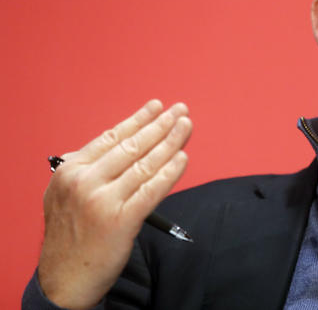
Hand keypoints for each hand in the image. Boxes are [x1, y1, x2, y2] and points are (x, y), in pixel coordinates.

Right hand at [37, 100, 191, 308]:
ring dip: (170, 142)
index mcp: (71, 171)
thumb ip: (85, 170)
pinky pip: (152, 190)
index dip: (137, 120)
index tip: (156, 106)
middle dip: (160, 125)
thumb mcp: (63, 195)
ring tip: (186, 127)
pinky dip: (170, 172)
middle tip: (180, 111)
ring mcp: (103, 201)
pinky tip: (182, 158)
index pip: (111, 137)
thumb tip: (113, 143)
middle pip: (132, 146)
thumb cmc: (70, 235)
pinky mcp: (122, 221)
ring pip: (145, 164)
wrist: (65, 279)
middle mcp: (85, 182)